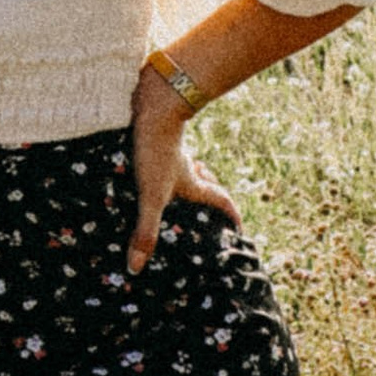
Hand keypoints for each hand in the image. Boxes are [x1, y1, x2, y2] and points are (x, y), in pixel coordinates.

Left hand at [127, 63, 239, 273]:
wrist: (151, 107)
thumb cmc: (156, 152)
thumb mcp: (151, 197)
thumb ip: (145, 232)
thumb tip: (135, 268)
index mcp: (194, 185)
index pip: (221, 202)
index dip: (231, 215)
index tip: (239, 227)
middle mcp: (188, 170)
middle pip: (205, 188)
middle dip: (206, 202)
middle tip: (202, 217)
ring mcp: (173, 156)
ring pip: (185, 173)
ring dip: (184, 185)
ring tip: (172, 200)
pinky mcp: (156, 144)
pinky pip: (165, 162)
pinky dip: (162, 171)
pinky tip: (144, 174)